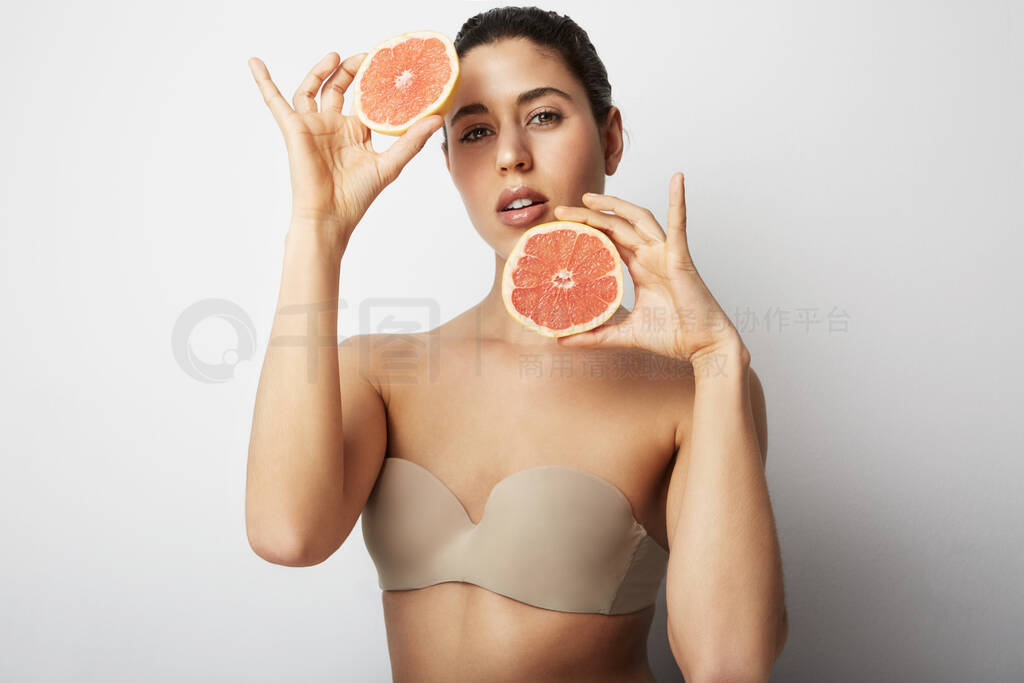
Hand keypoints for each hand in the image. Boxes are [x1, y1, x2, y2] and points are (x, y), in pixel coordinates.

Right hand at [248, 52, 443, 246]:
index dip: (373, 81)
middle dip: (350, 70)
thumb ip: (412, 140)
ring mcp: (313, 126)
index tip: (385, 64)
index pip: (364, 99)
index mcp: (355, 132)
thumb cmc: (357, 197)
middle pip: (339, 88)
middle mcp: (333, 126)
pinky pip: (275, 101)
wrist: (331, 216)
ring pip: (313, 88)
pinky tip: (256, 63)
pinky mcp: (294, 129)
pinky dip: (264, 82)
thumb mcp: (390, 164)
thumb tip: (436, 118)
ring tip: (335, 57)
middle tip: (364, 57)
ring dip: (321, 70)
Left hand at [552, 173, 744, 362]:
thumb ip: (595, 335)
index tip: (561, 226)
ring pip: (638, 219)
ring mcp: (665, 254)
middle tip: (561, 210)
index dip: (588, 229)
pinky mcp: (680, 257)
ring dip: (615, 205)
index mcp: (640, 267)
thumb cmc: (673, 336)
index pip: (609, 239)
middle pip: (617, 225)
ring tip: (588, 198)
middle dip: (590, 214)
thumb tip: (561, 340)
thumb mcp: (624, 334)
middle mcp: (651, 256)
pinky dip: (678, 200)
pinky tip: (676, 180)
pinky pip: (678, 225)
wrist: (702, 346)